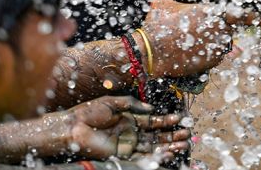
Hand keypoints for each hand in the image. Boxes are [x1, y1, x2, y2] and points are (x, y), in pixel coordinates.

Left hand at [62, 96, 189, 159]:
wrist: (73, 127)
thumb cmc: (89, 112)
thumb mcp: (113, 102)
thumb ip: (133, 105)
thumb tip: (151, 109)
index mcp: (129, 119)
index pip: (153, 122)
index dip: (167, 121)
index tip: (180, 119)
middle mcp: (131, 133)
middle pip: (156, 136)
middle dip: (172, 135)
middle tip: (187, 133)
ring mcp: (127, 145)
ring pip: (153, 147)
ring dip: (168, 146)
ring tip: (183, 144)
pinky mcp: (121, 155)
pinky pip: (141, 157)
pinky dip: (155, 156)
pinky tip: (167, 152)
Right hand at [141, 0, 258, 77]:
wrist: (152, 52)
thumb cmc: (158, 26)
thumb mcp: (163, 3)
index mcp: (212, 12)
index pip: (242, 14)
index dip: (256, 17)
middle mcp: (220, 29)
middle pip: (225, 31)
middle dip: (214, 33)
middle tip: (194, 36)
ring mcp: (218, 46)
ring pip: (219, 45)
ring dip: (208, 45)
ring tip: (187, 44)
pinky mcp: (212, 61)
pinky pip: (214, 57)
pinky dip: (205, 57)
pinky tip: (189, 54)